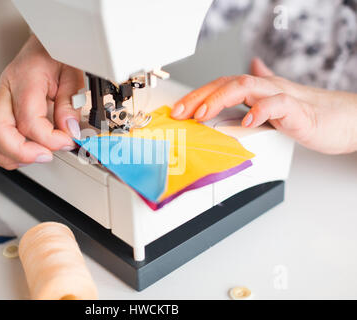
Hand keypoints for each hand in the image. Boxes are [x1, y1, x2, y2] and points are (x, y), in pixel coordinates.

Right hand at [0, 34, 84, 169]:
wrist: (44, 41)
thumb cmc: (55, 54)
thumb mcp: (73, 74)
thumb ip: (70, 104)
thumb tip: (69, 130)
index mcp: (24, 78)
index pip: (28, 120)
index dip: (50, 139)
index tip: (67, 141)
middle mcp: (3, 90)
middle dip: (22, 152)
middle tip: (47, 155)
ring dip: (6, 155)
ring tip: (32, 156)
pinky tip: (18, 152)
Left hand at [171, 58, 356, 154]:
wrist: (345, 121)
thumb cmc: (308, 115)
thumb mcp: (272, 108)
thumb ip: (255, 97)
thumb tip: (249, 72)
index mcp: (256, 92)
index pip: (220, 87)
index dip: (196, 96)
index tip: (177, 112)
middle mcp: (265, 89)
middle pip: (226, 83)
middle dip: (199, 97)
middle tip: (180, 113)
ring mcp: (281, 97)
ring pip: (246, 86)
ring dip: (219, 99)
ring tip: (202, 115)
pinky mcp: (299, 111)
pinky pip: (277, 104)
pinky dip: (260, 111)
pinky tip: (247, 121)